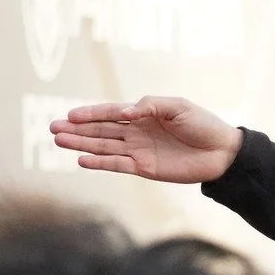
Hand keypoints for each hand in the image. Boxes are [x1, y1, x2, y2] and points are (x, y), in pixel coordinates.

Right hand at [51, 97, 243, 183]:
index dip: (90, 114)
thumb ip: (150, 106)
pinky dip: (100, 163)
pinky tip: (81, 160)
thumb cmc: (202, 124)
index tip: (69, 115)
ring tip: (59, 141)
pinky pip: (117, 165)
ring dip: (81, 144)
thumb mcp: (177, 106)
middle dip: (77, 129)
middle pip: (101, 130)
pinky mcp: (144, 169)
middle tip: (53, 128)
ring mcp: (138, 151)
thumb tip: (125, 112)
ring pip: (103, 147)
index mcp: (144, 114)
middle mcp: (137, 132)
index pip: (111, 113)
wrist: (222, 152)